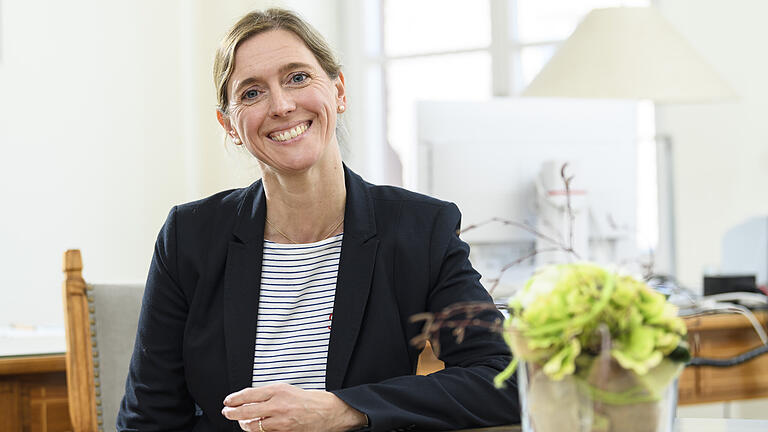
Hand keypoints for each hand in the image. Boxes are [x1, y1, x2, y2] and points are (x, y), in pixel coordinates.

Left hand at [221, 383, 367, 431]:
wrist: (328, 412)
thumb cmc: (310, 400)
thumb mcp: (288, 390)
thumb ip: (269, 394)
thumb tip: (251, 399)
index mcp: (278, 390)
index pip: (249, 394)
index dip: (235, 398)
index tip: (228, 401)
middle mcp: (277, 404)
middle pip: (247, 410)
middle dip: (233, 413)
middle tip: (227, 412)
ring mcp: (280, 420)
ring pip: (253, 425)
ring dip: (244, 424)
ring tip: (241, 422)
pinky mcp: (284, 431)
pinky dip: (258, 430)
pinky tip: (255, 428)